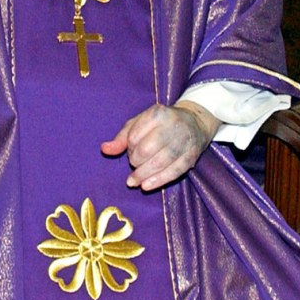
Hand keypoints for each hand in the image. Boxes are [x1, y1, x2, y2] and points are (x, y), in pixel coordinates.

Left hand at [101, 101, 220, 190]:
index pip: (134, 136)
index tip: (130, 150)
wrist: (195, 122)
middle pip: (146, 150)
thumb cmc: (161, 124)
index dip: (128, 148)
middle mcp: (172, 126)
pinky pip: (173, 172)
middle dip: (135, 161)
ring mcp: (184, 141)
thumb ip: (122, 137)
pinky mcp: (192, 156)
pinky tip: (146, 186)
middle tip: (134, 163)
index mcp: (157, 114)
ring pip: (160, 163)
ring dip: (143, 175)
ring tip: (133, 181)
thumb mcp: (140, 123)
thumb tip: (104, 149)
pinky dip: (158, 181)